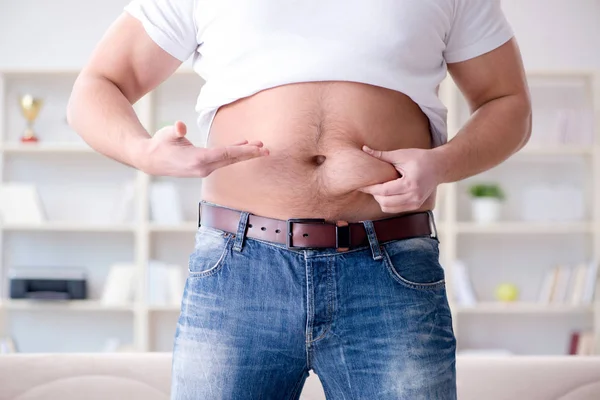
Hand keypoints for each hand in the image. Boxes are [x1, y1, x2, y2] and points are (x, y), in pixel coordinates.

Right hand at [137, 121, 268, 176]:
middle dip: (250, 154)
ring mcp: (204, 170)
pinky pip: (223, 160)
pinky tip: (244, 147)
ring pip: (228, 161)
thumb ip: (175, 131)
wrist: (150, 161)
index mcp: (197, 160)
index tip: (257, 149)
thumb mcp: (166, 135)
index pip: (225, 154)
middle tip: (268, 150)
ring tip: (261, 148)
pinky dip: (234, 154)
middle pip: (231, 160)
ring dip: (244, 154)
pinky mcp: (203, 168)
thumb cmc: (159, 144)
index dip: (243, 151)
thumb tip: (180, 127)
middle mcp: (204, 168)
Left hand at [358, 146, 442, 213]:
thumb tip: (364, 149)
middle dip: (374, 195)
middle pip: (385, 202)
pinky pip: (395, 209)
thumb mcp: (401, 154)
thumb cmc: (420, 158)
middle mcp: (414, 196)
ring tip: (378, 188)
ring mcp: (415, 203)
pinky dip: (387, 203)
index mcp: (410, 184)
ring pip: (388, 208)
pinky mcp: (415, 206)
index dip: (370, 188)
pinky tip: (386, 193)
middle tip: (369, 185)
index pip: (384, 191)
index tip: (361, 184)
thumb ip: (381, 154)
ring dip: (380, 200)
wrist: (439, 167)